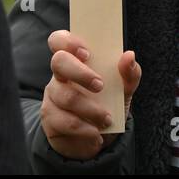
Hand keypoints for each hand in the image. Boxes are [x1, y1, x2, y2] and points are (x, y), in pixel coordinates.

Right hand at [41, 29, 140, 159]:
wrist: (99, 138)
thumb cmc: (109, 104)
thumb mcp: (124, 89)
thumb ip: (129, 72)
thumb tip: (129, 56)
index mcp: (75, 60)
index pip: (60, 40)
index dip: (69, 41)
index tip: (87, 53)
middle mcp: (60, 75)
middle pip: (59, 62)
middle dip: (81, 73)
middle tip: (100, 86)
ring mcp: (52, 96)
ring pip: (66, 97)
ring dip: (91, 109)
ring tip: (107, 119)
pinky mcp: (50, 119)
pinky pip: (65, 122)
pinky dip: (86, 129)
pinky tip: (96, 133)